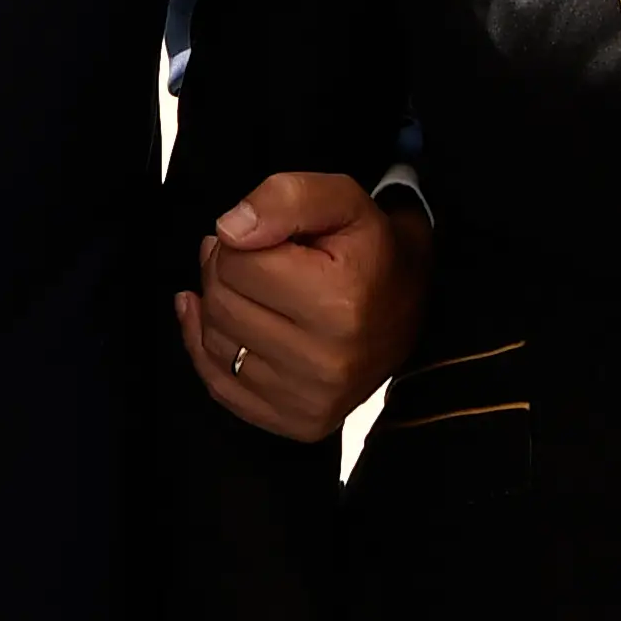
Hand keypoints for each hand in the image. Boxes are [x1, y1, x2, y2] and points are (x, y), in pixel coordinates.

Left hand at [175, 172, 429, 443]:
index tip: (262, 236)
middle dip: (223, 271)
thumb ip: (286, 197)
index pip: (236, 262)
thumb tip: (229, 230)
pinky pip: (220, 385)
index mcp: (339, 302)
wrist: (411, 308)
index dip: (240, 239)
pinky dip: (210, 350)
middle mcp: (327, 361)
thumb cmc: (371, 250)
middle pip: (222, 303)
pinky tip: (221, 323)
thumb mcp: (343, 200)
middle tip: (249, 257)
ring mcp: (312, 399)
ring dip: (219, 308)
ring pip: (215, 342)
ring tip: (250, 289)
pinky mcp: (299, 422)